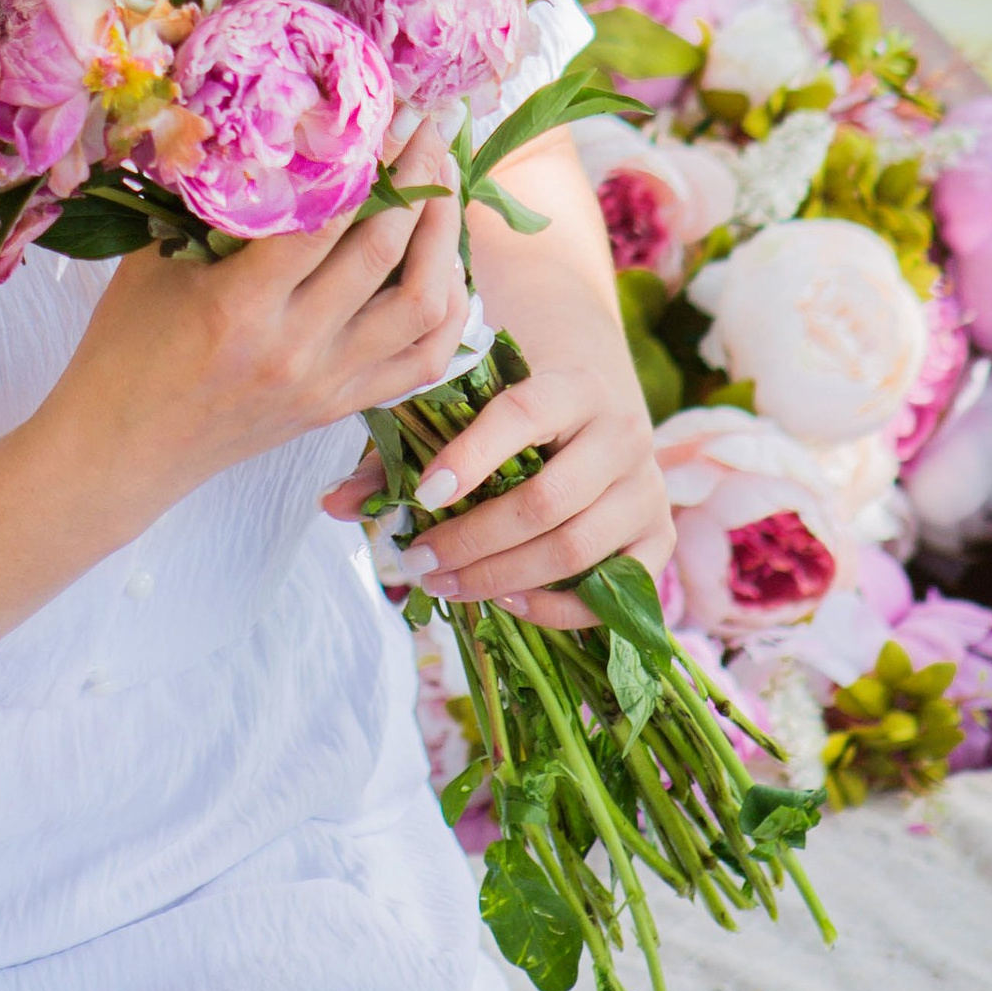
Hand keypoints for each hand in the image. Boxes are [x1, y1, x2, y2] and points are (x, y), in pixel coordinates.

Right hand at [44, 119, 474, 521]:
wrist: (121, 450)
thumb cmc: (124, 348)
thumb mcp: (151, 262)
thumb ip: (204, 201)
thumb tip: (253, 125)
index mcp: (238, 309)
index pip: (323, 220)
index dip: (365, 158)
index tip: (386, 110)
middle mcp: (294, 350)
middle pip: (384, 255)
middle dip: (419, 181)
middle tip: (429, 128)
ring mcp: (326, 384)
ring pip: (423, 308)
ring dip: (444, 239)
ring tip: (445, 185)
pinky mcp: (341, 407)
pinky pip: (423, 360)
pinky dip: (448, 309)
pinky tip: (446, 263)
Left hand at [325, 283, 668, 631]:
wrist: (594, 409)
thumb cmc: (509, 414)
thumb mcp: (459, 415)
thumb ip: (399, 454)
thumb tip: (334, 506)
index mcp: (572, 385)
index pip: (523, 415)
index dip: (472, 457)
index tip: (422, 494)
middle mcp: (622, 433)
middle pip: (546, 502)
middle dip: (471, 541)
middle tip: (415, 562)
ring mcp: (646, 489)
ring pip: (576, 548)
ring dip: (500, 577)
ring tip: (443, 584)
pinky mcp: (658, 537)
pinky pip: (616, 591)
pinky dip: (556, 606)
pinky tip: (504, 601)